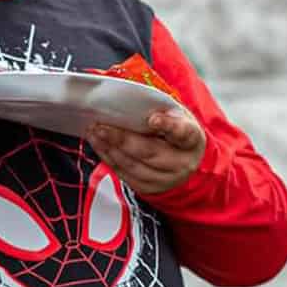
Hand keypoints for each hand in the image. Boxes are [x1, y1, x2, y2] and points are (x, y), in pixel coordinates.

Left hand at [88, 109, 205, 196]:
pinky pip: (125, 174)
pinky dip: (109, 158)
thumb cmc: (174, 130)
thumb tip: (124, 98)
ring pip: (133, 166)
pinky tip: (99, 145)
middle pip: (150, 152)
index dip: (168, 126)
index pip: (182, 133)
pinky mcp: (149, 188)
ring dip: (110, 149)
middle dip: (122, 139)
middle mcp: (182, 163)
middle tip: (101, 126)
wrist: (184, 159)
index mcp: (192, 139)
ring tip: (94, 132)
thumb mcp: (175, 116)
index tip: (152, 119)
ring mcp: (166, 179)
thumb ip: (157, 109)